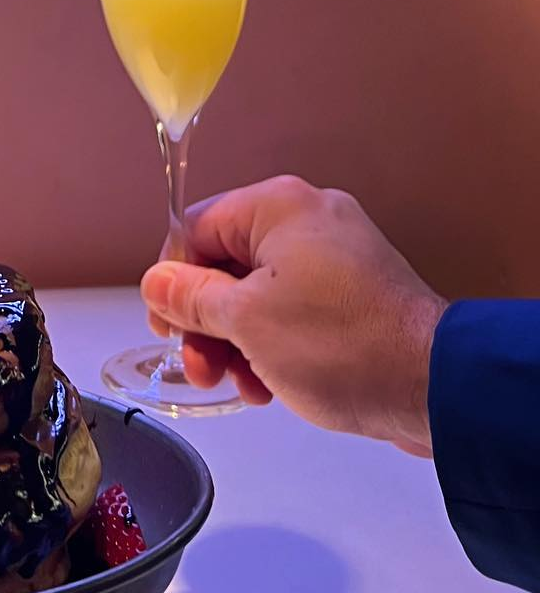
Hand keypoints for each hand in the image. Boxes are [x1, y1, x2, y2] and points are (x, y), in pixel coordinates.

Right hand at [140, 175, 446, 455]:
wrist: (436, 387)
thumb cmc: (341, 345)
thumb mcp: (245, 321)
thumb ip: (190, 296)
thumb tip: (156, 282)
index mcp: (278, 205)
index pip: (196, 229)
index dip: (171, 282)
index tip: (166, 327)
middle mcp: (308, 217)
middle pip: (227, 263)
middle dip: (207, 322)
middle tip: (202, 368)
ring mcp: (338, 255)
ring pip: (259, 292)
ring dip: (238, 340)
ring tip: (243, 386)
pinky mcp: (358, 291)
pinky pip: (295, 308)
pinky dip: (275, 342)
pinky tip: (272, 385)